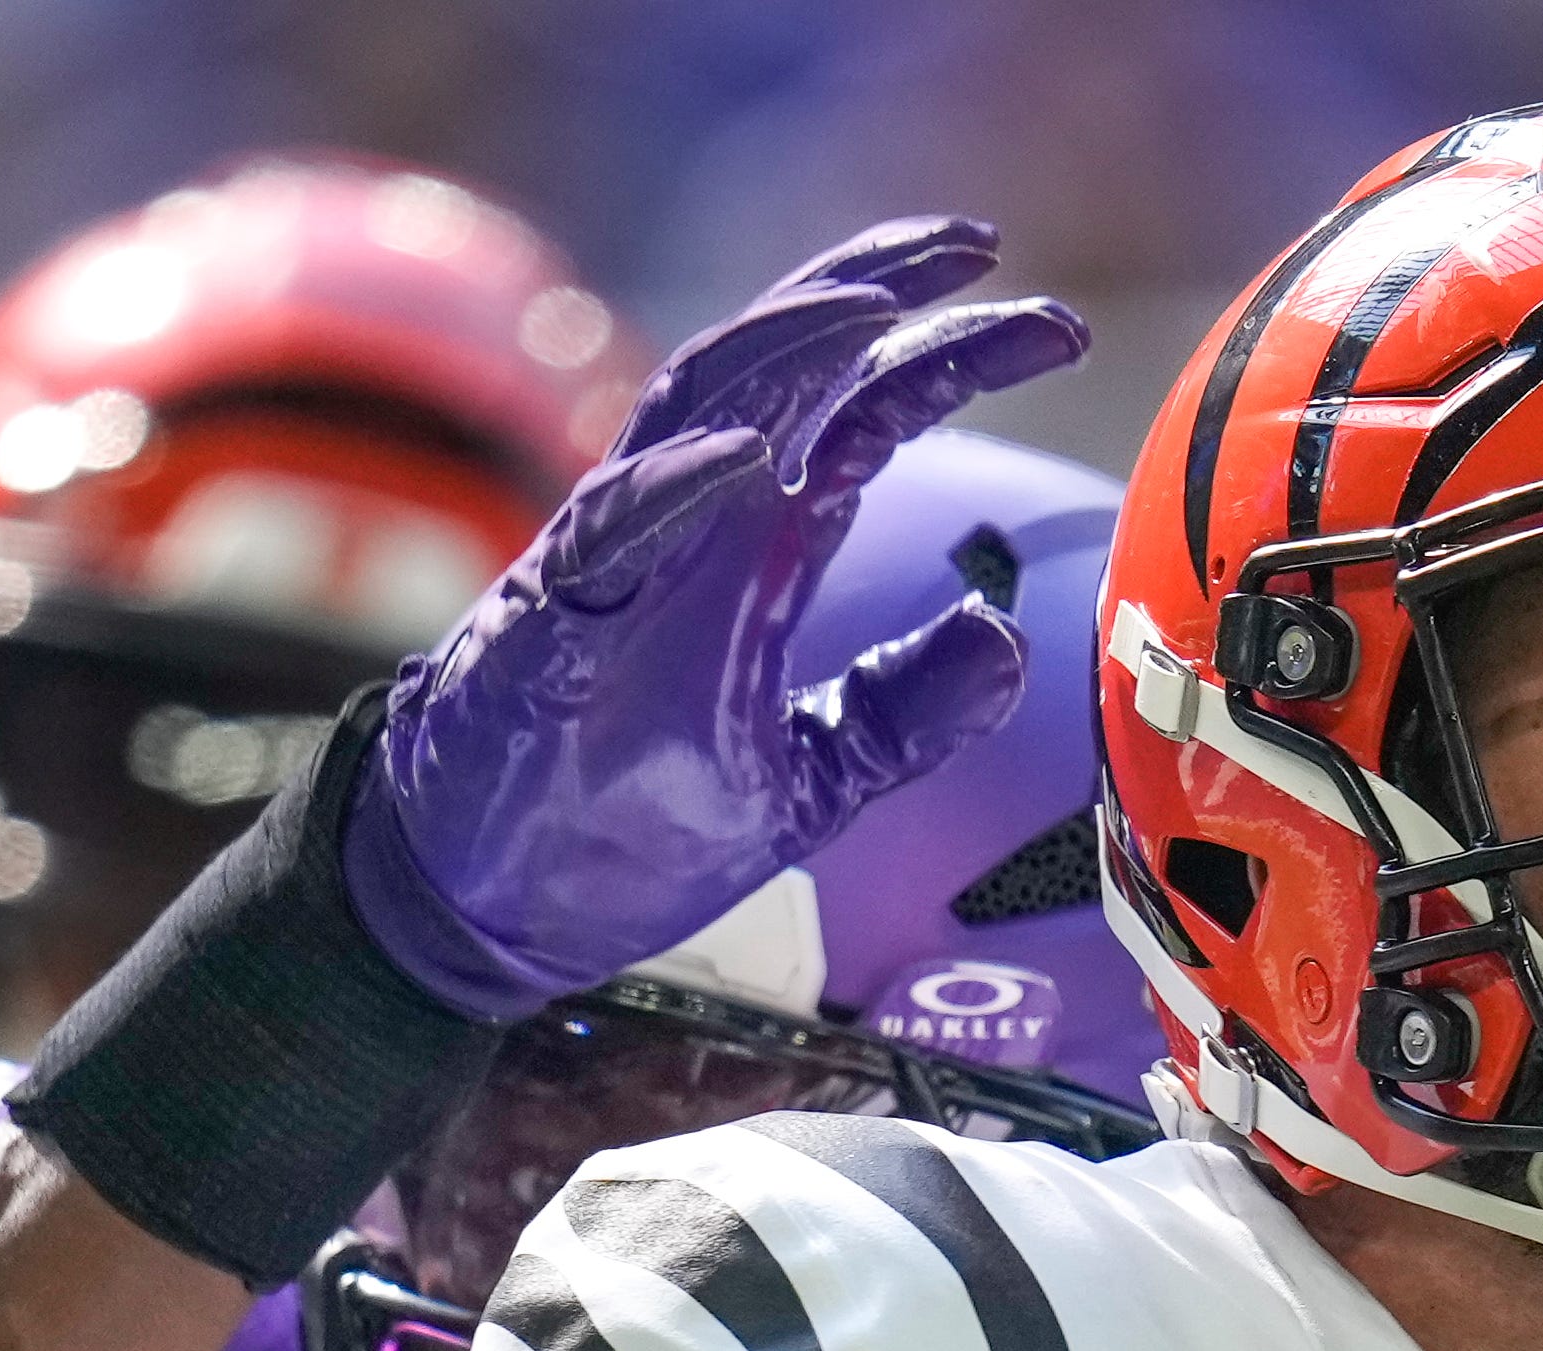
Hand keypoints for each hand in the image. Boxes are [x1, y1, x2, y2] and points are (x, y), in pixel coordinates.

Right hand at [345, 218, 1091, 1019]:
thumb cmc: (625, 833)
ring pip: (696, 403)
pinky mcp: (549, 622)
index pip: (864, 413)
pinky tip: (746, 458)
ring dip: (783, 346)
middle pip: (788, 361)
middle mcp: (690, 524)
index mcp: (754, 550)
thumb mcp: (808, 779)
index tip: (1054, 330)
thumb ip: (900, 709)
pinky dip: (675, 487)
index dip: (953, 356)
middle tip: (982, 246)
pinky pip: (608, 529)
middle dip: (881, 289)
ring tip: (877, 310)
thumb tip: (1006, 641)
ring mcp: (615, 559)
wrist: (489, 912)